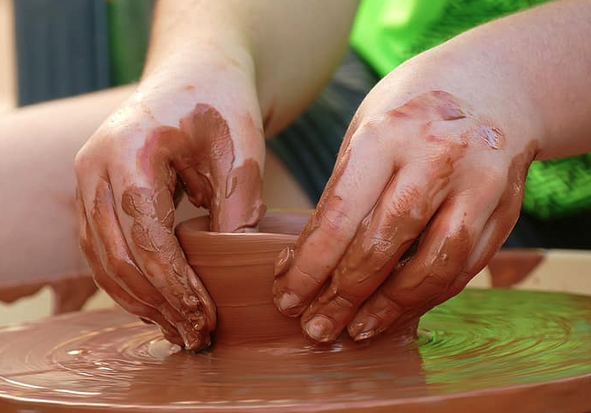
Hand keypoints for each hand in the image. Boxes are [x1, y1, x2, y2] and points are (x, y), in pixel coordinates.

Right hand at [75, 50, 265, 350]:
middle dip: (156, 304)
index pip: (146, 237)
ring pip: (100, 260)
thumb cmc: (220, 104)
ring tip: (177, 331)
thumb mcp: (241, 147)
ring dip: (137, 302)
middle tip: (194, 337)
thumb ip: (237, 204)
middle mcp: (93, 167)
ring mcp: (85, 182)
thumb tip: (229, 269)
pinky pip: (99, 250)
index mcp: (128, 151)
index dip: (174, 286)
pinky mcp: (91, 195)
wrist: (192, 74)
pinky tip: (154, 305)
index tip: (204, 319)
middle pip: (115, 256)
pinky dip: (124, 283)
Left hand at [273, 72, 538, 342]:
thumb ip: (343, 191)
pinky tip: (397, 309)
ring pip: (431, 267)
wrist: (493, 83)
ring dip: (388, 308)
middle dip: (342, 297)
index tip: (286, 297)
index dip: (309, 267)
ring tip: (355, 329)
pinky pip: (464, 267)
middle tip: (315, 327)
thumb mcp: (365, 131)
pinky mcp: (506, 208)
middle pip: (382, 247)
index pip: (339, 217)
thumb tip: (309, 260)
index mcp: (387, 134)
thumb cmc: (410, 110)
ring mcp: (479, 184)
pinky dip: (427, 296)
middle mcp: (437, 158)